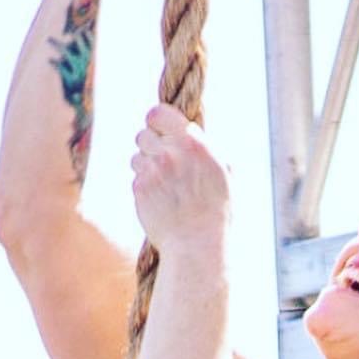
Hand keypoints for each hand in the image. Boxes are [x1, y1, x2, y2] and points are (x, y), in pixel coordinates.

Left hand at [131, 103, 229, 248]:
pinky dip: (144, 186)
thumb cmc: (215, 211)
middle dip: (151, 146)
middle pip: (142, 134)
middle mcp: (170, 153)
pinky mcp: (140, 189)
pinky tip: (159, 200)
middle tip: (164, 162)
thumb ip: (205, 146)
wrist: (196, 245)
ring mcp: (152, 171)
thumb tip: (191, 129)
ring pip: (136, 156)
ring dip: (146, 166)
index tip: (161, 131)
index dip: (157, 121)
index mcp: (193, 143)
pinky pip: (135, 178)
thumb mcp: (223, 172)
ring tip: (164, 184)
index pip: (157, 113)